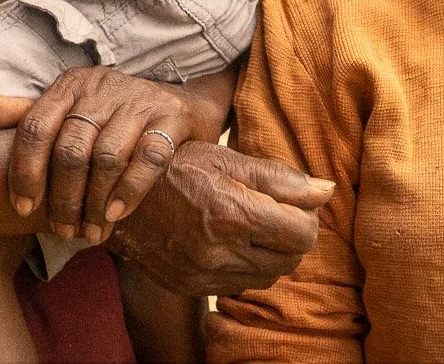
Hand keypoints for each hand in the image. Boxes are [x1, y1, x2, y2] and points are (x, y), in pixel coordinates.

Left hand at [0, 68, 201, 244]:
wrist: (179, 105)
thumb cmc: (111, 116)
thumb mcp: (69, 109)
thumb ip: (25, 114)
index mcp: (70, 86)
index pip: (36, 127)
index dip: (25, 172)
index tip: (23, 210)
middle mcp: (102, 87)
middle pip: (71, 149)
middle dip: (63, 198)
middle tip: (62, 231)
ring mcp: (138, 100)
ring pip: (106, 157)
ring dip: (94, 202)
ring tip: (89, 232)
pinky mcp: (171, 116)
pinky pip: (149, 158)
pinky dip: (130, 191)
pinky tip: (116, 215)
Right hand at [107, 143, 330, 297]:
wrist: (117, 194)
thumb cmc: (175, 165)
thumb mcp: (225, 157)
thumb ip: (279, 176)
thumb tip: (326, 191)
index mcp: (230, 213)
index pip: (302, 233)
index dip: (306, 216)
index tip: (293, 201)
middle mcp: (218, 251)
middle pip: (291, 259)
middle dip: (292, 235)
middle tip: (275, 211)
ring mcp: (204, 274)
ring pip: (269, 276)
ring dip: (272, 252)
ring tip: (253, 224)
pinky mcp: (193, 287)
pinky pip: (242, 286)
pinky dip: (247, 265)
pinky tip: (232, 241)